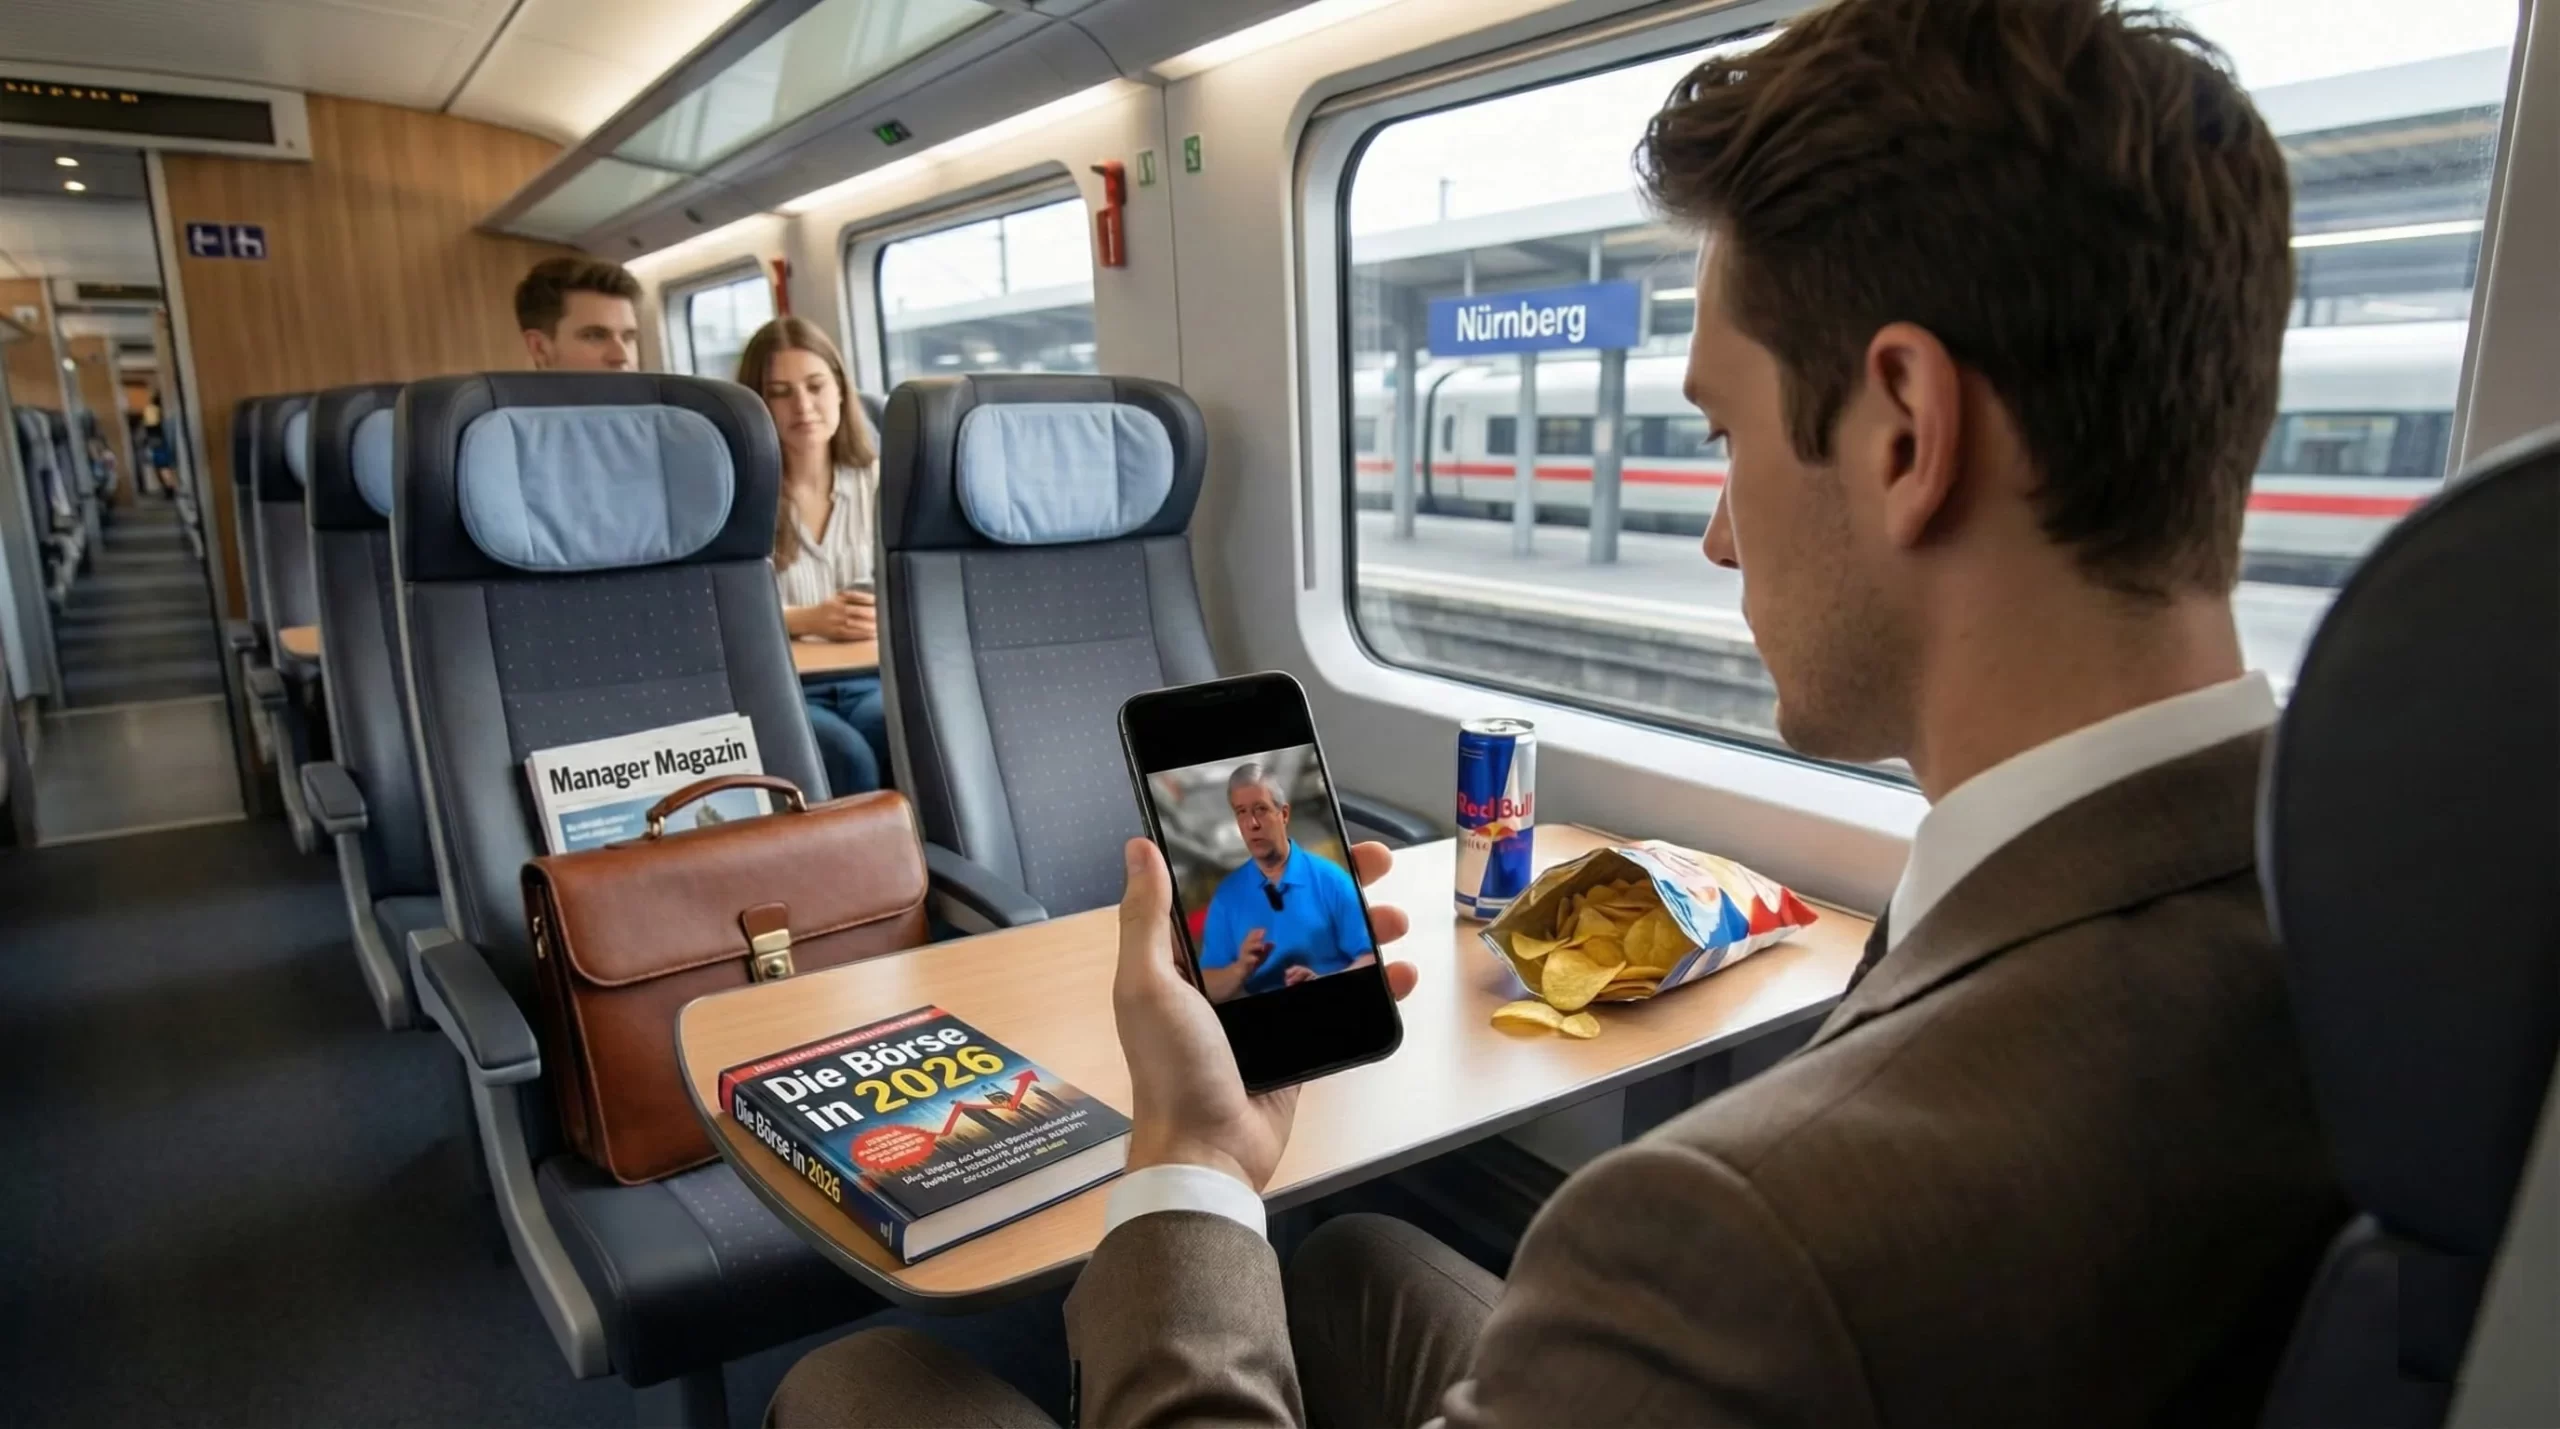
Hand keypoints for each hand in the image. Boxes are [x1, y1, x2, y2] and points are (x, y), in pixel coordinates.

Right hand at [788, 589, 875, 641]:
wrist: (805, 619)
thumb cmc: (825, 609)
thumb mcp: (836, 598)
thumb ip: (852, 597)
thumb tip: (872, 599)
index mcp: (839, 598)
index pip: (859, 598)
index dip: (872, 601)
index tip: (882, 604)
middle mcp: (837, 608)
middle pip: (860, 611)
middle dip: (874, 614)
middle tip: (885, 616)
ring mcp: (836, 621)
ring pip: (857, 623)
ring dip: (871, 626)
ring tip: (882, 627)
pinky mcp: (835, 632)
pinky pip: (852, 634)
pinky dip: (863, 634)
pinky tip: (872, 634)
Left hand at [1114, 838, 1416, 1189]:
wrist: (1207, 1153)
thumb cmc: (1171, 1068)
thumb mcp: (1147, 986)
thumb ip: (1145, 919)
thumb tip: (1139, 849)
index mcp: (1189, 960)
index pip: (1234, 893)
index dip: (1271, 861)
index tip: (1305, 832)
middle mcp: (1231, 979)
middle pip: (1291, 917)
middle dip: (1335, 888)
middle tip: (1372, 864)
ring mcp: (1269, 1011)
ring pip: (1324, 955)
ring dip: (1363, 932)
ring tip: (1393, 920)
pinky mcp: (1301, 1044)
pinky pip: (1342, 1006)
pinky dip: (1374, 987)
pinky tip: (1398, 973)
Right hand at [1240, 928, 1272, 965]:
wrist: (1242, 970)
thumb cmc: (1253, 960)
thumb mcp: (1261, 954)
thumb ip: (1266, 949)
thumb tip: (1273, 943)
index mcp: (1249, 943)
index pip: (1251, 935)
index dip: (1256, 932)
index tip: (1264, 930)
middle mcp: (1245, 947)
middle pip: (1249, 940)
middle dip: (1255, 937)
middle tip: (1262, 934)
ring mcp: (1244, 955)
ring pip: (1247, 949)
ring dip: (1254, 946)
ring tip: (1261, 945)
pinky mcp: (1244, 962)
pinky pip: (1247, 960)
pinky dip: (1251, 959)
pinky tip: (1256, 959)